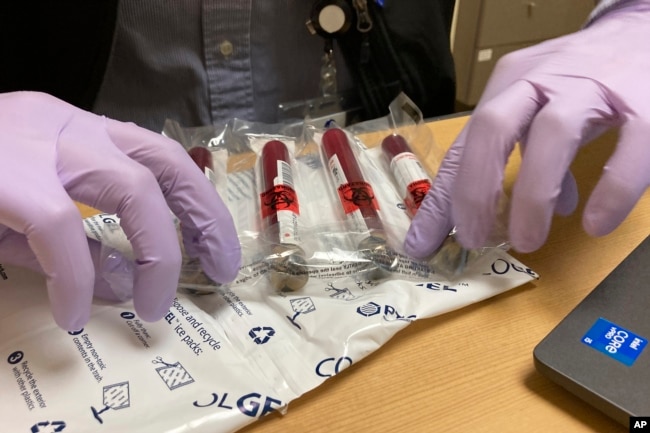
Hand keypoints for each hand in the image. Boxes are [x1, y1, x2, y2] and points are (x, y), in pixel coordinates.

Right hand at [0, 92, 240, 330]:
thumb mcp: (25, 221)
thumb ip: (79, 250)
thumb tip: (128, 283)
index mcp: (73, 130)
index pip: (159, 155)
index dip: (199, 202)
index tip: (217, 249)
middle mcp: (64, 126)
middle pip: (161, 161)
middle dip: (202, 217)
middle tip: (219, 270)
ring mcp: (34, 144)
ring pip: (131, 185)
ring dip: (157, 249)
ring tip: (156, 304)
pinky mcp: (4, 177)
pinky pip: (62, 229)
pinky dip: (77, 277)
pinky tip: (75, 314)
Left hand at [406, 1, 649, 257]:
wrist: (644, 31)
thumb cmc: (582, 77)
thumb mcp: (536, 108)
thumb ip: (519, 156)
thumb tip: (511, 216)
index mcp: (509, 84)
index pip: (465, 144)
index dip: (442, 198)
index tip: (424, 243)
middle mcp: (542, 80)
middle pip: (493, 128)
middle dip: (475, 190)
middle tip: (474, 239)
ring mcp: (593, 89)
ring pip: (553, 136)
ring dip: (532, 196)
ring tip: (526, 241)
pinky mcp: (645, 104)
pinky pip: (629, 149)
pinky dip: (611, 190)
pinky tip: (594, 222)